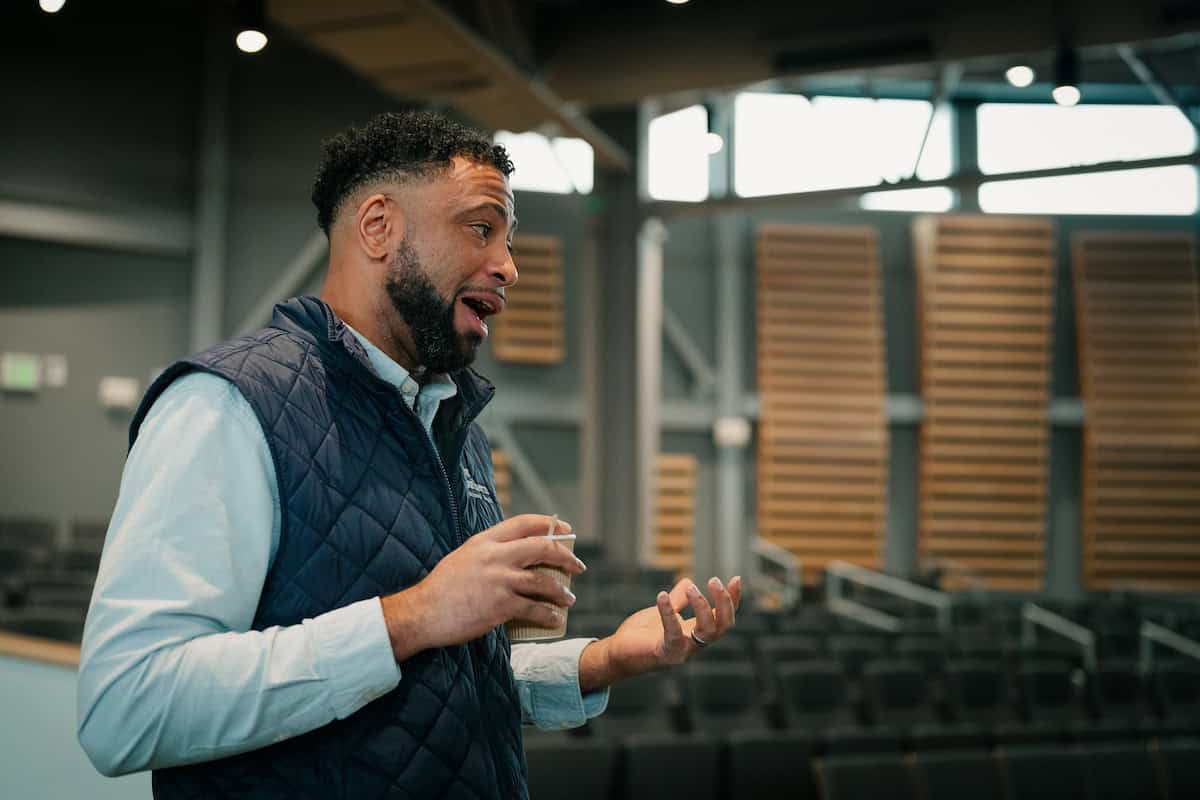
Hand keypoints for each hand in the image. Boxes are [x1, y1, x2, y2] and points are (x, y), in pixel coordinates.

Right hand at [380, 514, 582, 662]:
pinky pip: (534, 608)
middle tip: (576, 566)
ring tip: (568, 599)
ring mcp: (499, 580)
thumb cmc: (442, 588)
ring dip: (561, 591)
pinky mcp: (500, 605)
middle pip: (542, 548)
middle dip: (565, 556)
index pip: (524, 523)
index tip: (564, 528)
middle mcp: (495, 556)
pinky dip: (548, 615)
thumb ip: (489, 553)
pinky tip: (554, 619)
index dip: (549, 524)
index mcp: (485, 541)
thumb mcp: (464, 557)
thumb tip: (515, 555)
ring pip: (543, 580)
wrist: (422, 613)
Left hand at [579, 575, 740, 690]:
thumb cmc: (638, 637)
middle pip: (723, 626)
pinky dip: (668, 613)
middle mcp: (693, 644)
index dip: (733, 600)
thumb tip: (688, 581)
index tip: (736, 579)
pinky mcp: (664, 653)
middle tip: (714, 580)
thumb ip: (676, 601)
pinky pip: (673, 633)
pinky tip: (661, 595)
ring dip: (703, 607)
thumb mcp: (660, 614)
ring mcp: (681, 651)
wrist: (616, 655)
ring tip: (692, 587)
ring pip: (706, 631)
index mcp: (695, 634)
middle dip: (724, 603)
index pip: (723, 618)